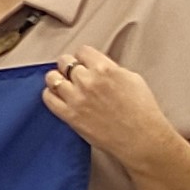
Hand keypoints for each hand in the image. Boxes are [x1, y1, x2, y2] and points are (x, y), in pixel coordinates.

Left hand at [38, 44, 170, 169]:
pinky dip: (50, 94)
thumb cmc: (142, 111)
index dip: (83, 57)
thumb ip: (111, 69)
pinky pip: (48, 98)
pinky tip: (58, 96)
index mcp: (106, 69)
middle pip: (65, 62)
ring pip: (52, 78)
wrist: (142, 138)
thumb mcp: (132, 79)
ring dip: (57, 79)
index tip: (84, 62)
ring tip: (64, 85)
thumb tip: (97, 66)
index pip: (82, 51)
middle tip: (74, 74)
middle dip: (69, 66)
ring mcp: (76, 98)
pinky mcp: (69, 115)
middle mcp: (88, 81)